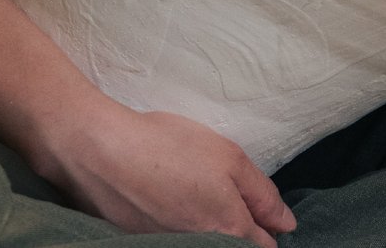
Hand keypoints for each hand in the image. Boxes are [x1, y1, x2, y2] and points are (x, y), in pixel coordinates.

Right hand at [29, 102, 296, 245]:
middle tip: (226, 204)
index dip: (267, 230)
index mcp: (229, 231)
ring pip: (202, 246)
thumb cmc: (167, 147)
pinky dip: (176, 229)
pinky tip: (165, 202)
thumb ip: (263, 194)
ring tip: (192, 199)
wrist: (98, 151)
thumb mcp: (228, 157)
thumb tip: (286, 224)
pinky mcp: (141, 245)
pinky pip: (173, 242)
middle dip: (239, 235)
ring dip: (206, 232)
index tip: (261, 214)